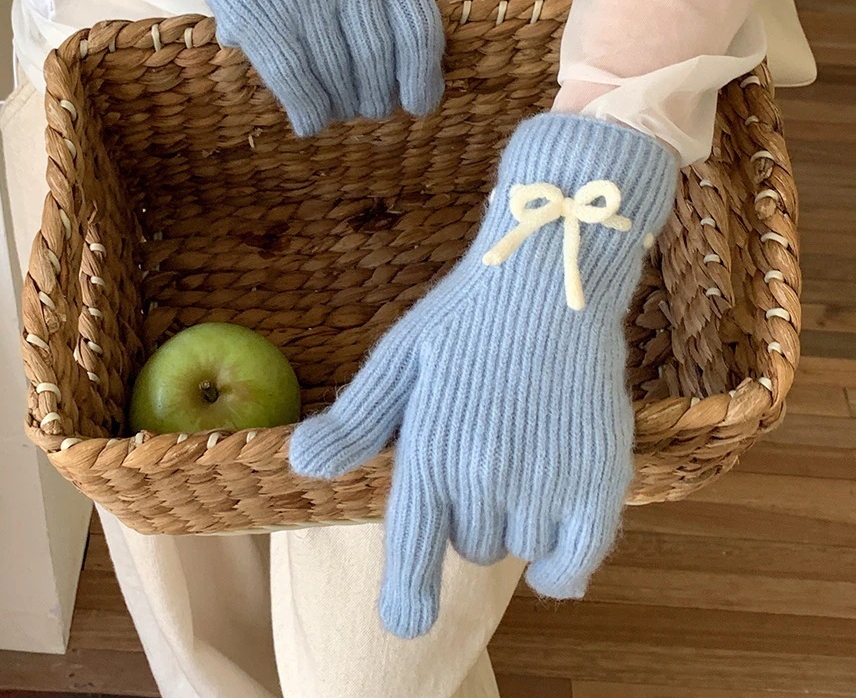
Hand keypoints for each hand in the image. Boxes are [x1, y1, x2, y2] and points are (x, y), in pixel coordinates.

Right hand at [78, 0, 444, 135]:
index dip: (423, 77)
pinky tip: (310, 122)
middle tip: (371, 109)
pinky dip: (309, 111)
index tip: (420, 103)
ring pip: (338, 76)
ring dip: (343, 106)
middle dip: (378, 98)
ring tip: (340, 110)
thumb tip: (404, 65)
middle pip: (378, 60)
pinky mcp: (256, 13)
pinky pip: (295, 80)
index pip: (418, 28)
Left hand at [290, 114, 677, 636]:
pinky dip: (562, 564)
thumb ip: (355, 419)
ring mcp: (543, 484)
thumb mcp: (399, 358)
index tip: (405, 620)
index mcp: (427, 451)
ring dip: (515, 522)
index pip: (412, 551)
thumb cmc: (466, 317)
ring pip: (516, 548)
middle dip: (467, 513)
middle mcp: (481, 478)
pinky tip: (556, 540)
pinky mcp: (598, 483)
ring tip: (523, 457)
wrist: (549, 278)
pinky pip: (574, 562)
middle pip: (467, 545)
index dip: (406, 598)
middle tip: (482, 451)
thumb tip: (300, 463)